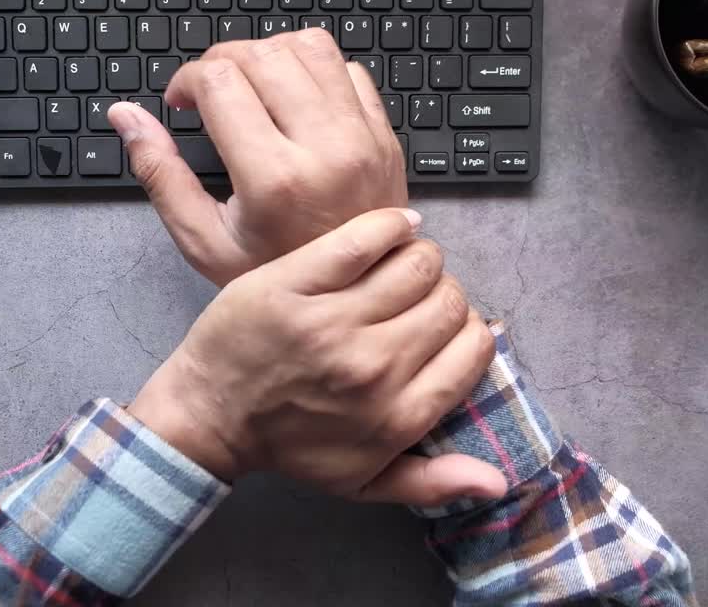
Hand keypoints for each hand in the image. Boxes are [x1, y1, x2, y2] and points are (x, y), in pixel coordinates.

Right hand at [108, 28, 406, 285]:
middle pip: (263, 54)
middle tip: (209, 93)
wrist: (356, 298)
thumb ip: (159, 174)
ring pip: (309, 47)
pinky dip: (315, 69)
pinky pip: (348, 68)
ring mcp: (362, 139)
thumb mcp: (204, 241)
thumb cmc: (277, 275)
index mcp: (274, 179)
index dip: (187, 79)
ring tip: (250, 85)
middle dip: (222, 61)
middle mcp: (324, 149)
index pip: (220, 81)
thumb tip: (123, 114)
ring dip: (269, 53)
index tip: (181, 102)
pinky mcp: (384, 136)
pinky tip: (294, 98)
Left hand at [128, 208, 504, 506]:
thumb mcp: (361, 483)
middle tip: (415, 301)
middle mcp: (372, 367)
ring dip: (418, 259)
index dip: (468, 331)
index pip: (474, 347)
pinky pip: (364, 235)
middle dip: (444, 295)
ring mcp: (331, 321)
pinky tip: (394, 228)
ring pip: (417, 263)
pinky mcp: (295, 281)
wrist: (210, 415)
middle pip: (450, 300)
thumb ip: (432, 483)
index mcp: (397, 415)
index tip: (443, 331)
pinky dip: (391, 224)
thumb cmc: (289, 447)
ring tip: (398, 269)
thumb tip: (497, 480)